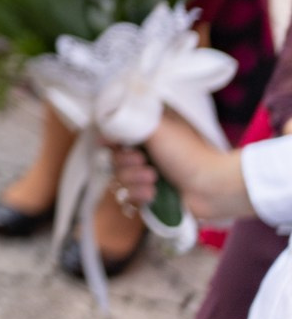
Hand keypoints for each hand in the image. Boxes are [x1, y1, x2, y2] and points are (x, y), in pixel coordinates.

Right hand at [110, 112, 252, 222]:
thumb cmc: (188, 152)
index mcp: (146, 132)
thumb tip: (106, 127)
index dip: (108, 139)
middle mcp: (144, 152)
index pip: (114, 134)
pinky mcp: (150, 195)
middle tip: (143, 162)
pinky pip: (128, 197)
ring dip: (134, 179)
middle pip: (112, 157)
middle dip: (125, 162)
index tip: (109, 143)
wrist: (212, 187)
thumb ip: (129, 121)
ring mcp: (146, 175)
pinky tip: (153, 195)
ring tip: (153, 180)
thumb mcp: (157, 126)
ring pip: (119, 178)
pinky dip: (138, 196)